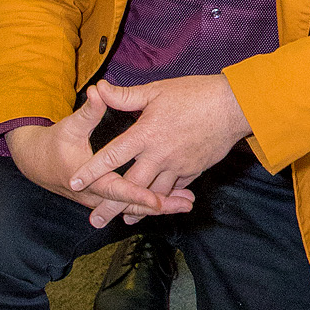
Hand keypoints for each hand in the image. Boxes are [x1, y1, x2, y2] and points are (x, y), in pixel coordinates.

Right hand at [4, 89, 192, 224]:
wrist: (37, 163)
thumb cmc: (54, 143)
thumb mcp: (70, 127)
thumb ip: (89, 111)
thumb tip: (98, 91)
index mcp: (90, 180)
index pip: (118, 190)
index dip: (139, 195)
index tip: (159, 199)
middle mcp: (97, 195)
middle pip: (132, 206)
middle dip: (159, 206)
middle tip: (186, 204)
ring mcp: (103, 200)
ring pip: (134, 208)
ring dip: (161, 206)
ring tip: (188, 202)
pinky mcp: (107, 199)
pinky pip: (132, 205)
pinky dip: (152, 204)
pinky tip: (175, 200)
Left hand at [64, 73, 251, 229]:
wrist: (233, 106)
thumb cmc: (194, 94)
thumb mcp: (156, 91)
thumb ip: (125, 96)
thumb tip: (97, 89)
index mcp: (146, 134)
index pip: (112, 156)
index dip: (92, 170)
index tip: (75, 183)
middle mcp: (160, 155)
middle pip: (131, 186)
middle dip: (112, 205)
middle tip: (95, 220)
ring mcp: (178, 165)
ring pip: (155, 194)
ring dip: (139, 209)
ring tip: (126, 220)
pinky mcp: (194, 169)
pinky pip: (176, 188)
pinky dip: (165, 198)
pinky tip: (157, 205)